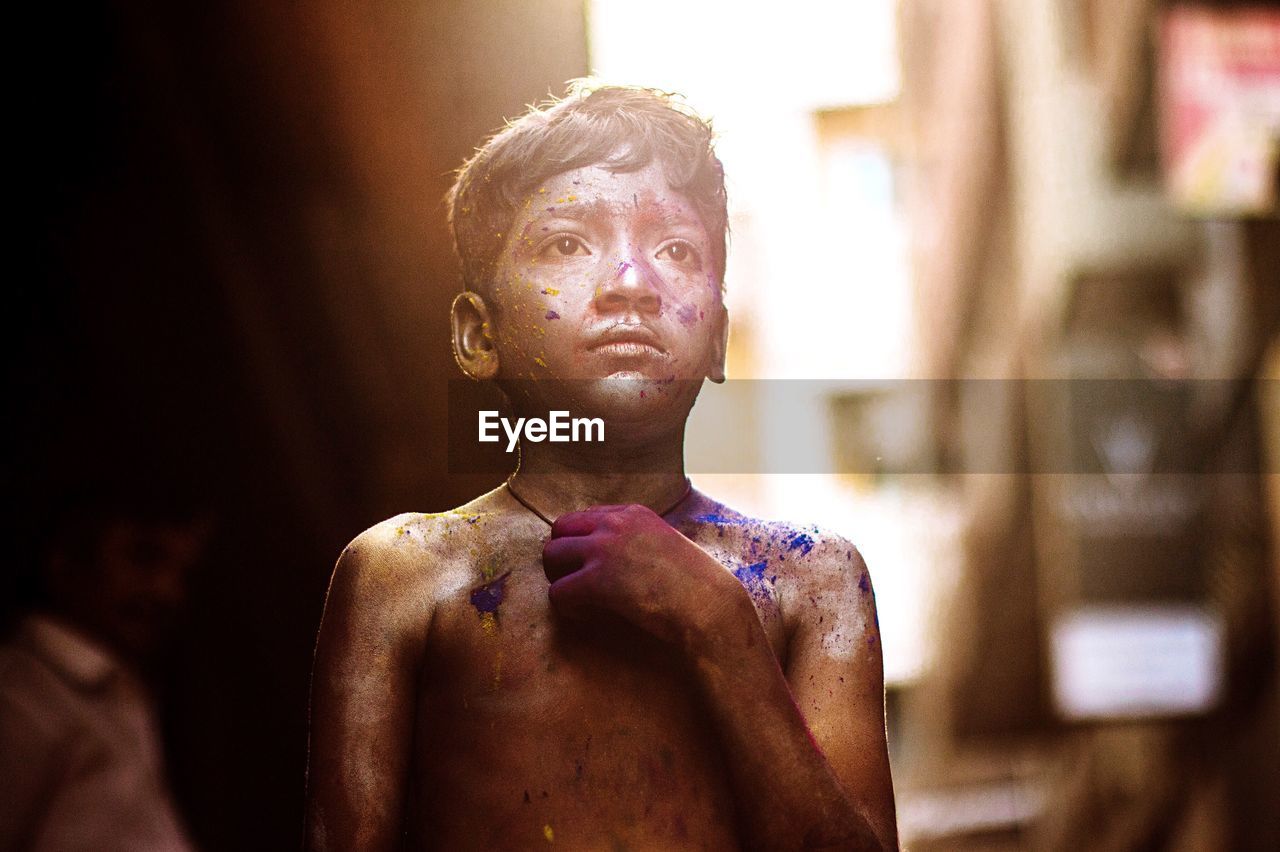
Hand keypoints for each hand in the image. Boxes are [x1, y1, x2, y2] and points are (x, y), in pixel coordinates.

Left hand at [542, 504, 746, 650]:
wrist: (710, 608)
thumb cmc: (698, 586)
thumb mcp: (668, 546)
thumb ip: (639, 542)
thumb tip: (618, 560)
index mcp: (634, 513)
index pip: (584, 517)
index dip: (581, 543)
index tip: (590, 565)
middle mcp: (615, 524)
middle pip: (560, 529)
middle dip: (563, 556)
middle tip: (576, 581)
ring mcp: (604, 549)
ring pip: (552, 556)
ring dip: (561, 578)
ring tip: (581, 600)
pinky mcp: (597, 581)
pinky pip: (558, 592)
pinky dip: (568, 607)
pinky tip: (588, 615)